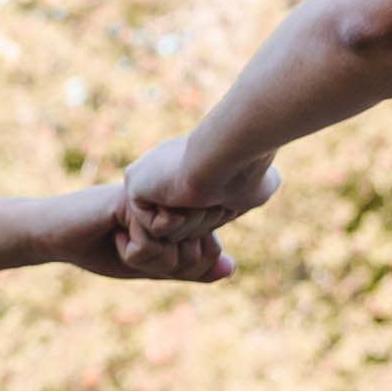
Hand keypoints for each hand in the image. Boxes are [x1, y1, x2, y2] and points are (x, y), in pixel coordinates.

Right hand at [15, 176, 228, 284]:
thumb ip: (190, 269)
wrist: (59, 237)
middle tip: (134, 249)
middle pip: (198, 252)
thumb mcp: (152, 267)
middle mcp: (174, 201)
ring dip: (146, 259)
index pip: (211, 252)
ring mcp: (156, 198)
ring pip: (177, 247)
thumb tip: (231, 269)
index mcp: (182, 213)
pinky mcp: (135, 200)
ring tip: (122, 240)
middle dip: (164, 266)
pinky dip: (131, 250)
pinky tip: (113, 234)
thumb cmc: (102, 249)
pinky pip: (151, 240)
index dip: (182, 269)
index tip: (152, 259)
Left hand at [117, 136, 271, 272]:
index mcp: (189, 168)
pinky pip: (154, 229)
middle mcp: (165, 171)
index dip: (213, 218)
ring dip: (188, 223)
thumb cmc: (247, 171)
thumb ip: (247, 195)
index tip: (224, 202)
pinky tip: (180, 198)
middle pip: (181, 228)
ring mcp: (147, 177)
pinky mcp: (133, 185)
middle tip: (211, 198)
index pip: (197, 218)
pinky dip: (171, 222)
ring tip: (196, 196)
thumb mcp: (258, 187)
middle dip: (200, 222)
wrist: (229, 159)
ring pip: (167, 231)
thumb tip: (254, 193)